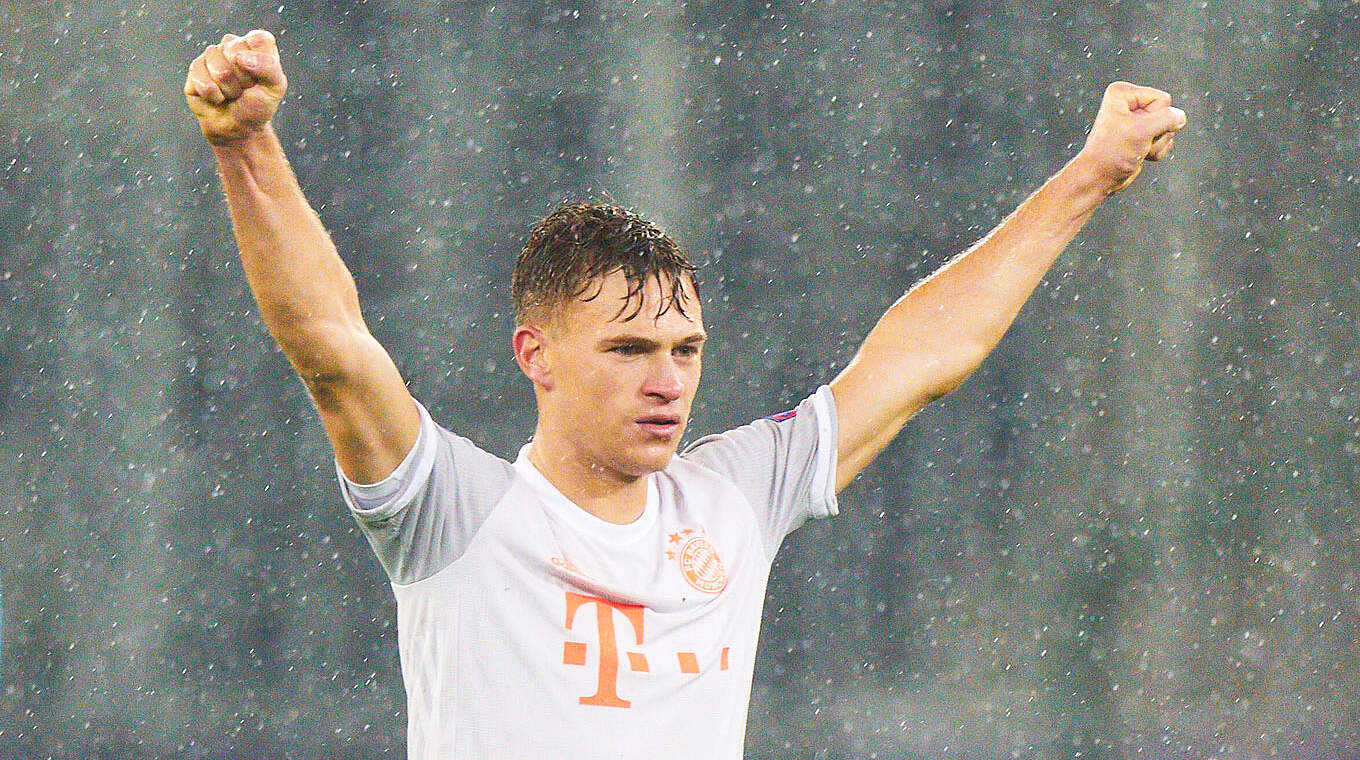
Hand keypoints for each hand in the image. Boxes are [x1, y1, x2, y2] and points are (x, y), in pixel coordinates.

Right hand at [184, 30, 287, 145]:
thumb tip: (239, 57)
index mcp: (255, 44)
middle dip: (243, 79)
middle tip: (245, 88)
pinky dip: (213, 96)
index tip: (260, 78)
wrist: (238, 129)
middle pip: (235, 52)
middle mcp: (232, 45)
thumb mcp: (275, 87)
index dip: (260, 63)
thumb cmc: (257, 106)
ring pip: (219, 69)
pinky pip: (203, 81)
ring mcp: (211, 55)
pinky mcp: (194, 69)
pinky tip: (216, 98)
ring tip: (231, 94)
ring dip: (229, 90)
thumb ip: (268, 66)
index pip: (258, 39)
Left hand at [1078, 81, 1186, 194]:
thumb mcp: (1142, 130)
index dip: (1154, 118)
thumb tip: (1180, 116)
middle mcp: (1129, 104)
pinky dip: (1155, 150)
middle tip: (1136, 142)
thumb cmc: (1110, 154)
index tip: (1134, 130)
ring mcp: (1137, 120)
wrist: (1100, 178)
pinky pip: (1164, 139)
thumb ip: (1167, 118)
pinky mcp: (1142, 135)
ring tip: (1136, 148)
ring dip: (1156, 144)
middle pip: (1166, 113)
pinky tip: (1139, 154)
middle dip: (1156, 133)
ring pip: (1167, 128)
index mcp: (1122, 94)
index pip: (1163, 99)